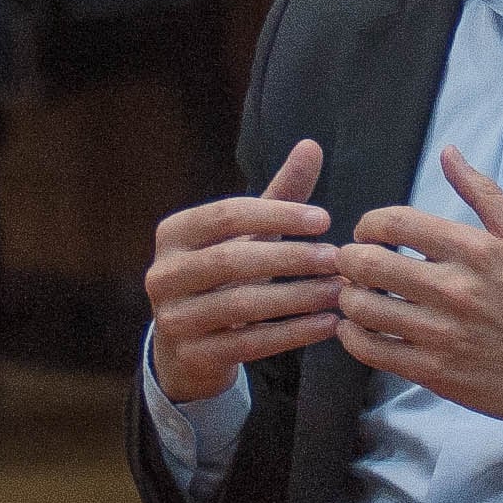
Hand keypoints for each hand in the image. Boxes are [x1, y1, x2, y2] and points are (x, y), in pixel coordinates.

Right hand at [143, 139, 339, 402]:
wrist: (186, 348)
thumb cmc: (224, 277)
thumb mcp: (247, 235)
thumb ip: (279, 194)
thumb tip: (312, 145)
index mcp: (173, 233)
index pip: (227, 214)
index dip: (277, 214)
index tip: (325, 219)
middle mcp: (163, 274)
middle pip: (232, 260)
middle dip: (290, 258)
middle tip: (337, 259)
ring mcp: (173, 318)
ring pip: (242, 305)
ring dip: (297, 298)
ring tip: (339, 292)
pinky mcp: (191, 356)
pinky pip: (249, 343)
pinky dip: (292, 334)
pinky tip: (328, 324)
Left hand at [335, 147, 502, 424]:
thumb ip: (483, 192)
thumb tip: (448, 154)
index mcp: (475, 251)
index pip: (397, 223)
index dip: (369, 222)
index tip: (368, 231)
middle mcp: (453, 290)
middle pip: (369, 264)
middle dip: (349, 258)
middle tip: (352, 261)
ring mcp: (439, 333)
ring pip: (364, 308)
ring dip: (348, 296)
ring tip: (356, 293)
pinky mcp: (431, 371)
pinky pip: (371, 350)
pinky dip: (352, 336)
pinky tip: (356, 328)